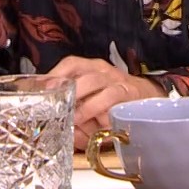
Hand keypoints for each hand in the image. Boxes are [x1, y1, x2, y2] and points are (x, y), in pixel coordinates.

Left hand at [50, 55, 165, 150]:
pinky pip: (113, 98)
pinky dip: (103, 111)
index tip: (42, 87)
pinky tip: (97, 122)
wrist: (146, 99)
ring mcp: (116, 81)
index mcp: (91, 69)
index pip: (71, 64)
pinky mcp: (128, 93)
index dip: (56, 74)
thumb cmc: (112, 102)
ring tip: (74, 117)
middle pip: (82, 73)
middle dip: (67, 87)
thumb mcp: (91, 102)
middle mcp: (103, 71)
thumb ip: (74, 111)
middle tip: (55, 103)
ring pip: (96, 83)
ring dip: (84, 102)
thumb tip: (56, 124)